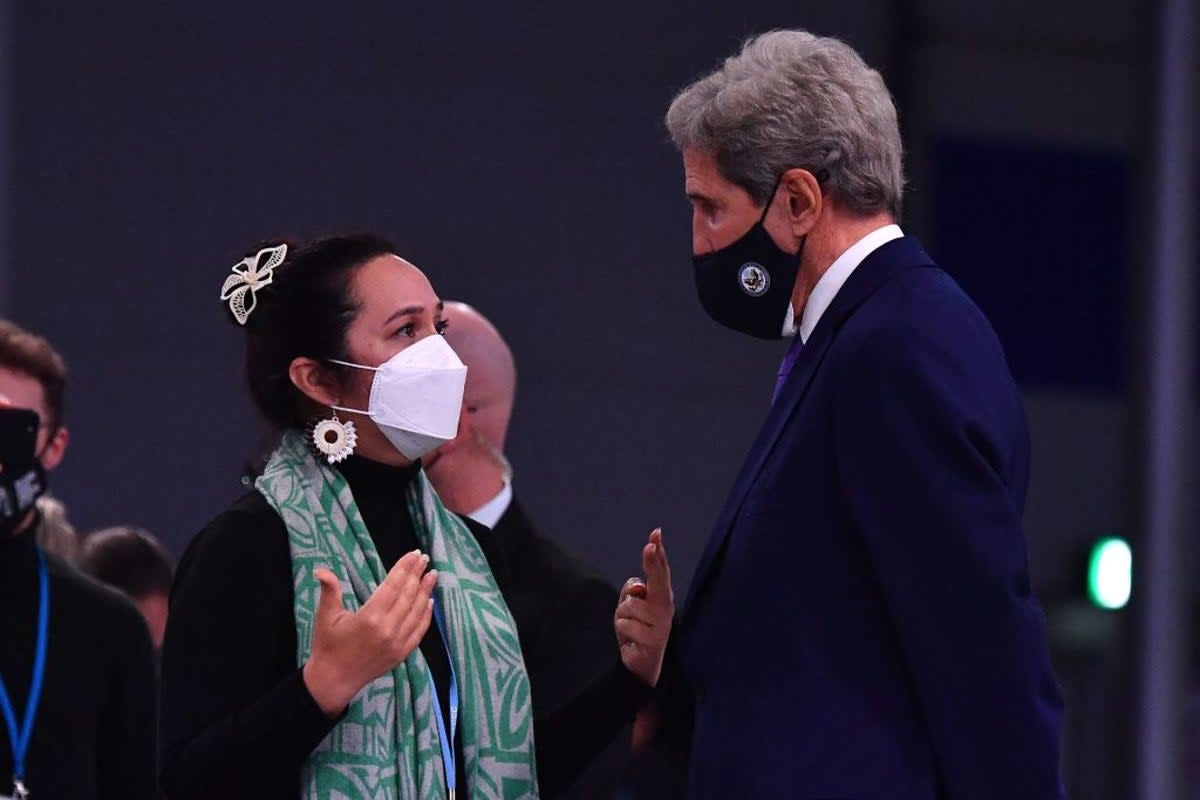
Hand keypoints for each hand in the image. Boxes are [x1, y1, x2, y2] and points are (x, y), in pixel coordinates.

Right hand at [302, 549, 436, 714]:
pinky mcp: (402, 654)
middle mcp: (387, 629)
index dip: (405, 567)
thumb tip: (320, 570)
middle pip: (408, 595)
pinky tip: (430, 602)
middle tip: (425, 559)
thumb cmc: (327, 646)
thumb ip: (329, 591)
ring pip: (417, 612)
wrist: (333, 681)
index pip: (393, 585)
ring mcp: (397, 643)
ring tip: (432, 575)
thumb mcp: (325, 617)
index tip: (415, 554)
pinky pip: (419, 631)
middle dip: (418, 575)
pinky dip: (426, 615)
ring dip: (426, 592)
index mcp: (369, 617)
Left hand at [615, 528, 673, 686]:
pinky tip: (631, 640)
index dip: (658, 551)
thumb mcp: (631, 605)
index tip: (656, 533)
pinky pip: (624, 624)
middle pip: (659, 580)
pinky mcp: (652, 642)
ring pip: (629, 605)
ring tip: (630, 627)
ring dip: (622, 615)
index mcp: (662, 596)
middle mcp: (665, 608)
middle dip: (653, 562)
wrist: (641, 663)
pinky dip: (622, 630)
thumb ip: (633, 591)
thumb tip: (638, 588)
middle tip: (650, 545)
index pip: (660, 569)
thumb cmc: (637, 628)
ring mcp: (661, 625)